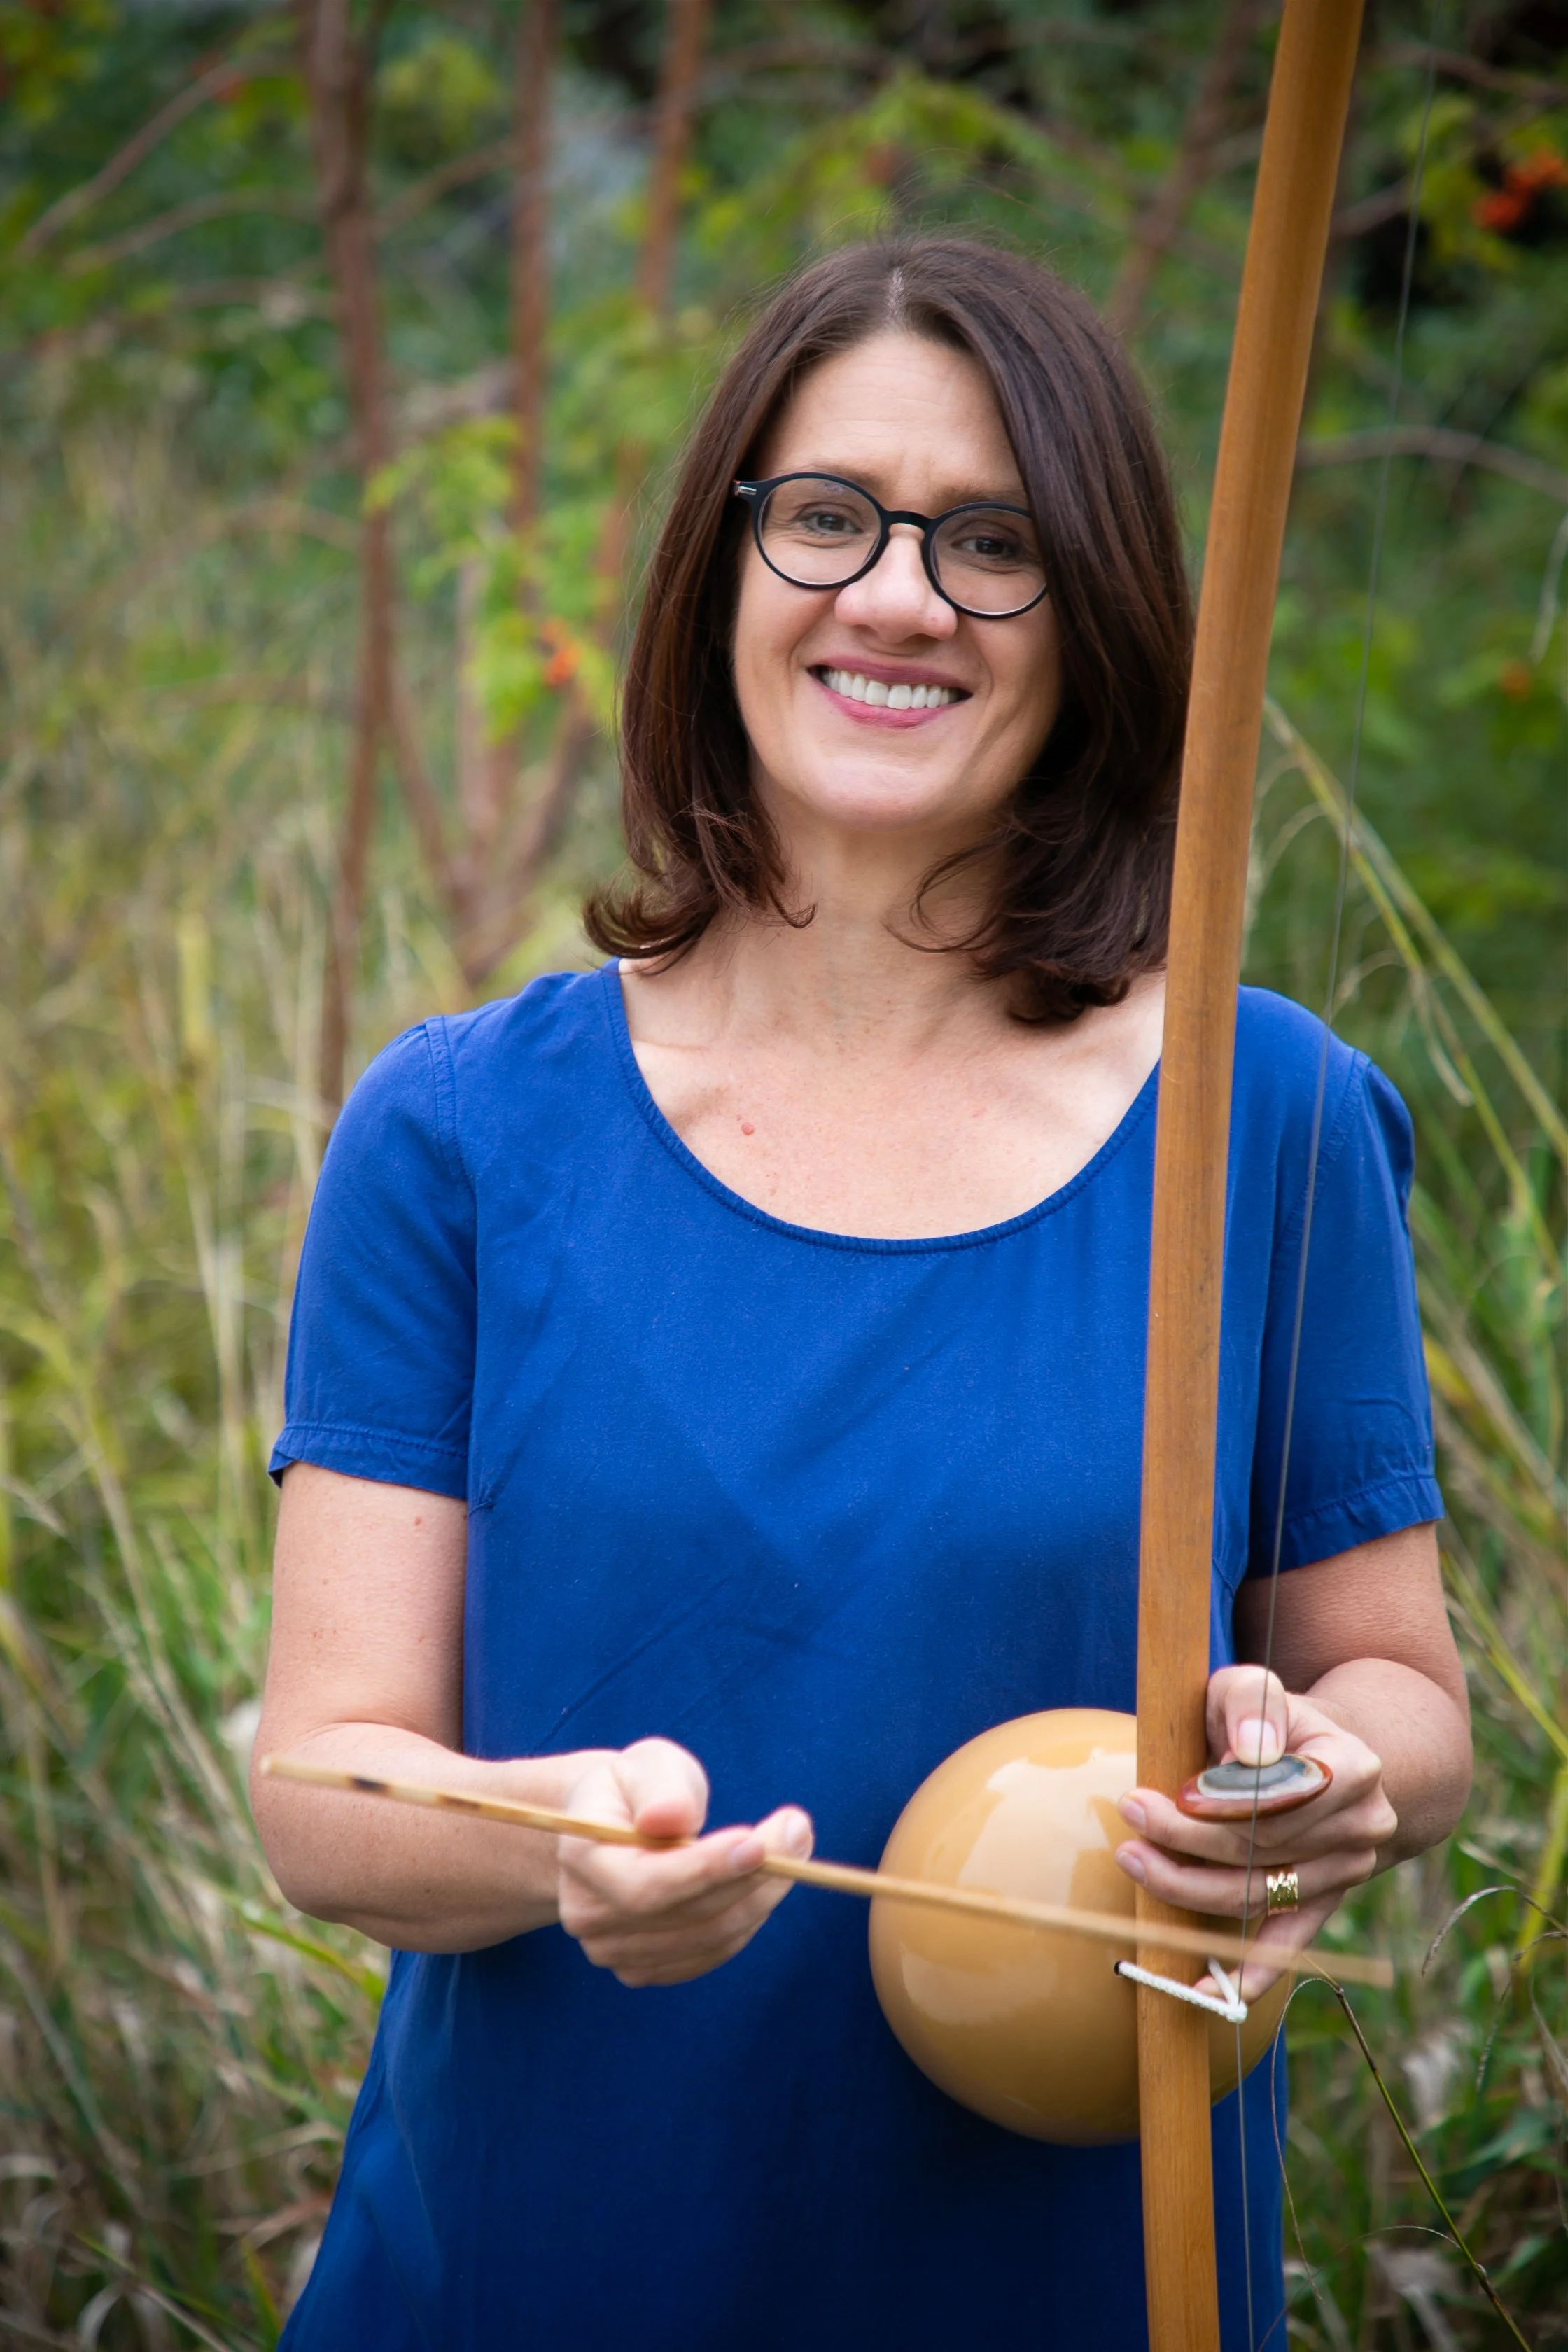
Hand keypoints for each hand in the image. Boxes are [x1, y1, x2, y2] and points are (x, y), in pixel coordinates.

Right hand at [555, 1738, 813, 1987]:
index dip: (706, 1870)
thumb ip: (661, 1788)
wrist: (617, 1825)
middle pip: (686, 1914)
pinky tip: (761, 1882)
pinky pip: (711, 1953)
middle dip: (752, 1876)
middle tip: (797, 1831)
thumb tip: (670, 1818)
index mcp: (580, 1857)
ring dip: (761, 1896)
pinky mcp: (641, 1968)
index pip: (647, 1884)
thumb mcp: (649, 1766)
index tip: (758, 1842)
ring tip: (792, 1847)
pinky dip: (747, 1919)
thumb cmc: (640, 1787)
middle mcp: (587, 1914)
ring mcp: (611, 1949)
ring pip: (708, 1937)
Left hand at [1112, 1666, 1398, 1999]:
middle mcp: (1362, 1825)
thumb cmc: (1276, 1719)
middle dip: (1186, 1838)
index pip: (1278, 1795)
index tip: (1160, 1793)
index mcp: (1352, 1765)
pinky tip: (1211, 1991)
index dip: (1218, 1802)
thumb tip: (1250, 1751)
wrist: (1332, 1755)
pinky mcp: (1328, 1902)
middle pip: (1261, 1846)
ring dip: (1190, 1887)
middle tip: (1129, 1819)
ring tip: (1134, 1861)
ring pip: (1260, 1892)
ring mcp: (1348, 1871)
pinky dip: (1252, 1969)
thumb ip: (1249, 1704)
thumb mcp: (1256, 1688)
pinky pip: (1290, 1941)